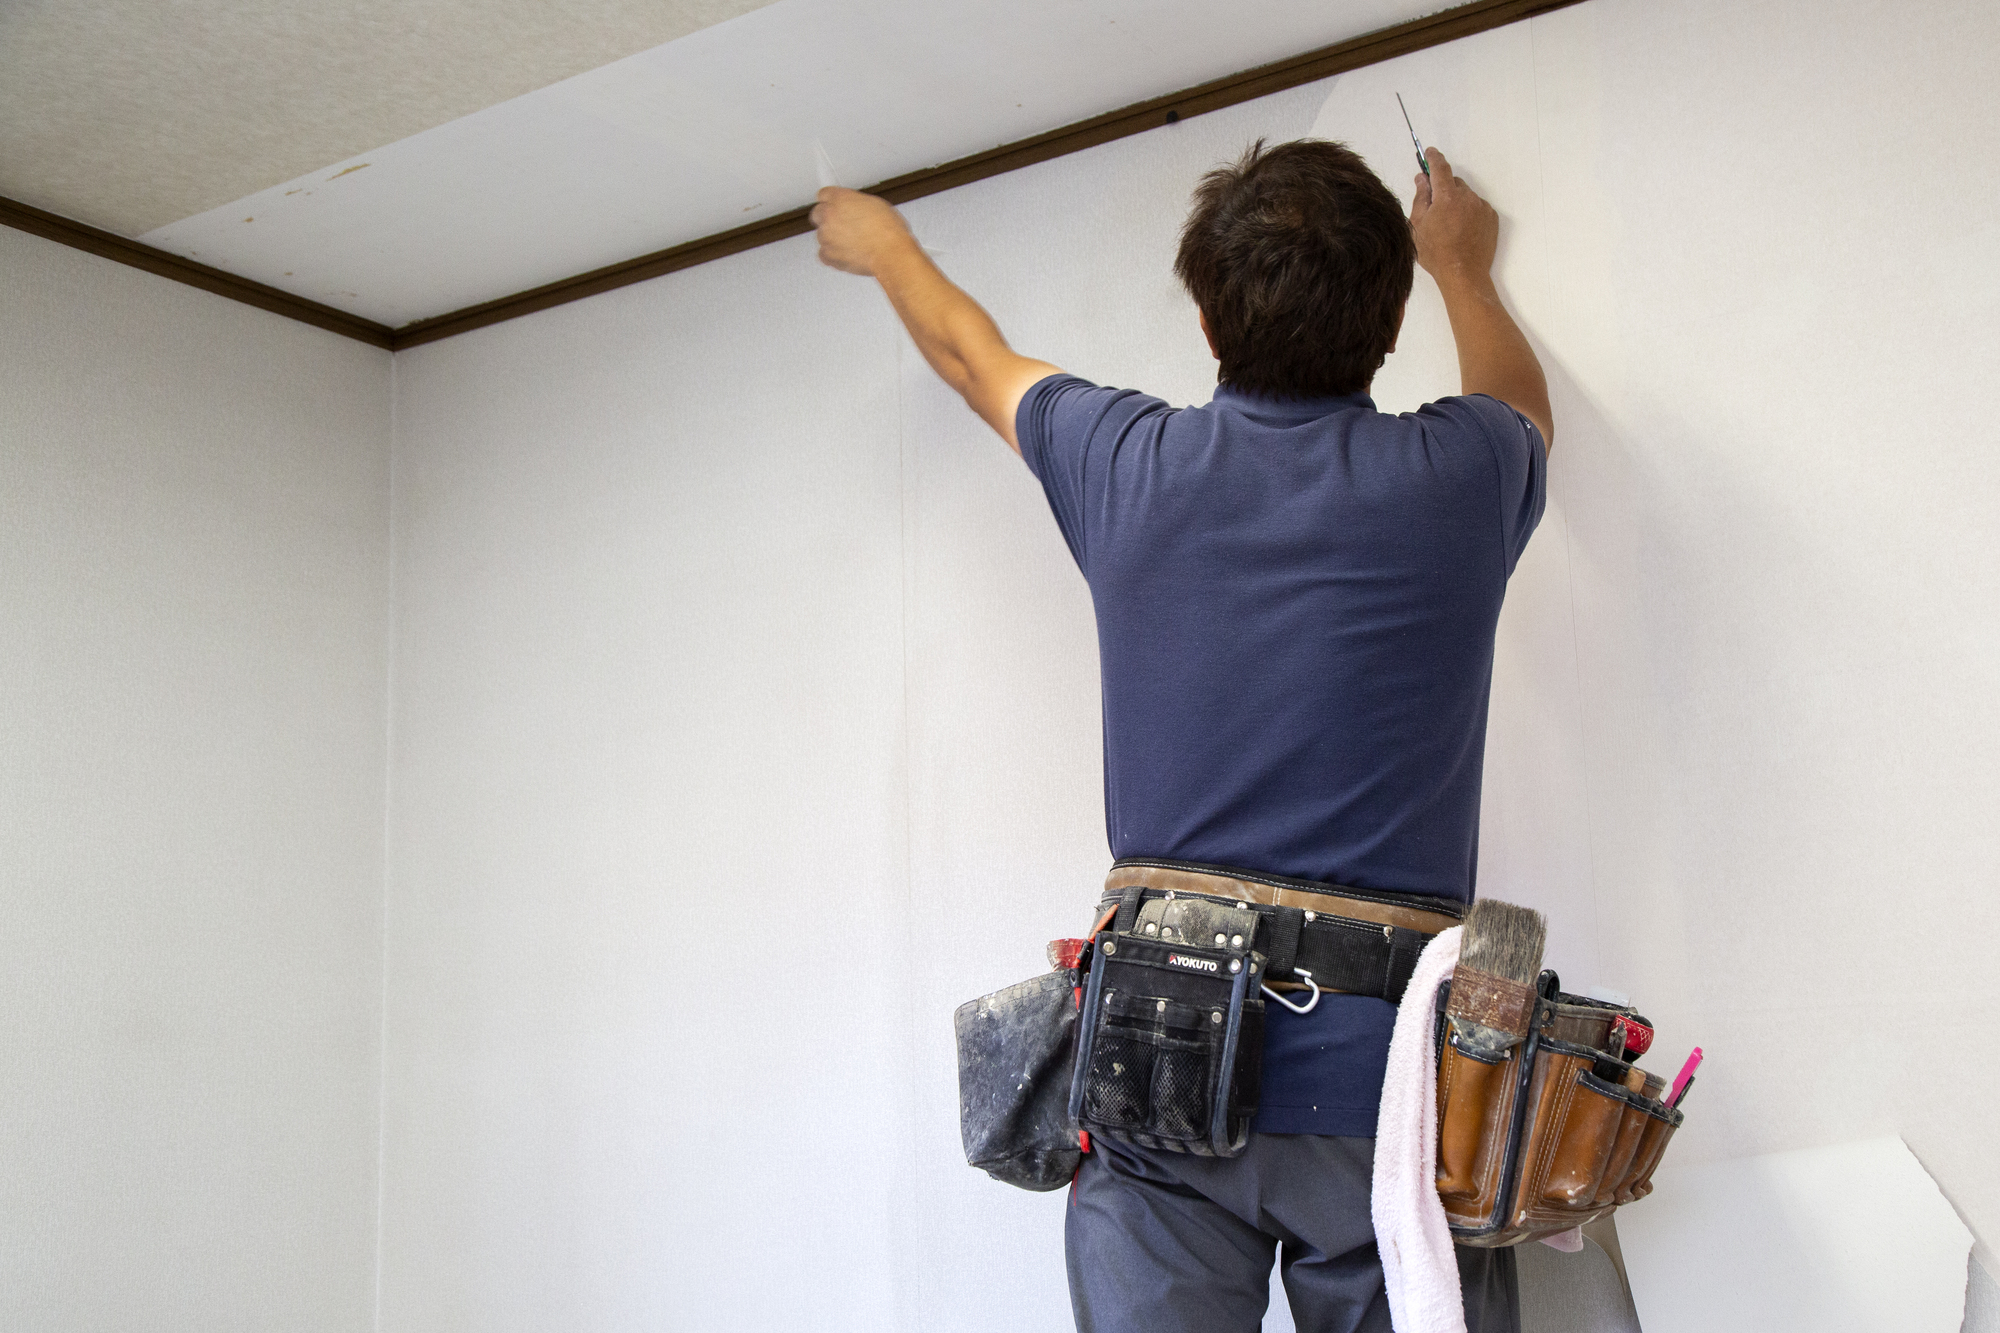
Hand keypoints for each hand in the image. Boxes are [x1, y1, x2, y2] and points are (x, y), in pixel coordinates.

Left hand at [810, 187, 916, 275]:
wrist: (889, 253)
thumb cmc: (888, 231)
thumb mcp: (875, 204)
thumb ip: (857, 204)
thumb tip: (856, 208)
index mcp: (840, 198)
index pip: (824, 194)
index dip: (831, 201)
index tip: (833, 204)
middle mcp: (829, 215)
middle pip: (817, 213)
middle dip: (827, 218)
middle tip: (841, 224)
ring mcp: (826, 236)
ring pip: (821, 235)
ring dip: (831, 238)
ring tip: (851, 242)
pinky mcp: (827, 255)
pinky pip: (824, 254)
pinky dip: (833, 255)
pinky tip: (846, 253)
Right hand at [1409, 149, 1497, 286]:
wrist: (1463, 274)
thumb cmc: (1437, 253)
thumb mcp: (1417, 225)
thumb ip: (1421, 197)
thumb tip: (1422, 179)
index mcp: (1447, 196)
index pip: (1439, 167)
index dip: (1432, 158)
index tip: (1428, 153)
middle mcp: (1467, 197)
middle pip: (1453, 183)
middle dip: (1443, 190)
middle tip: (1433, 209)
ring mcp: (1482, 207)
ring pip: (1465, 196)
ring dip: (1456, 203)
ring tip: (1448, 227)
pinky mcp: (1491, 218)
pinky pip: (1477, 208)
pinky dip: (1468, 213)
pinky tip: (1460, 231)